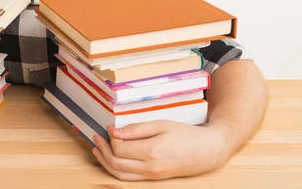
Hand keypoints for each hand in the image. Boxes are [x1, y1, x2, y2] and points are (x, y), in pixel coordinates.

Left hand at [92, 121, 227, 180]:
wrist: (207, 151)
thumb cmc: (185, 135)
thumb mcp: (161, 124)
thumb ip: (136, 128)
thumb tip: (114, 131)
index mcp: (151, 151)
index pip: (120, 148)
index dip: (110, 137)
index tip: (108, 126)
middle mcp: (150, 167)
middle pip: (116, 162)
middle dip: (102, 149)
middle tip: (96, 136)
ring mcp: (151, 175)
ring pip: (120, 174)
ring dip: (105, 161)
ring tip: (97, 149)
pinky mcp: (153, 178)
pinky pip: (129, 178)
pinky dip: (116, 169)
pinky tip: (110, 159)